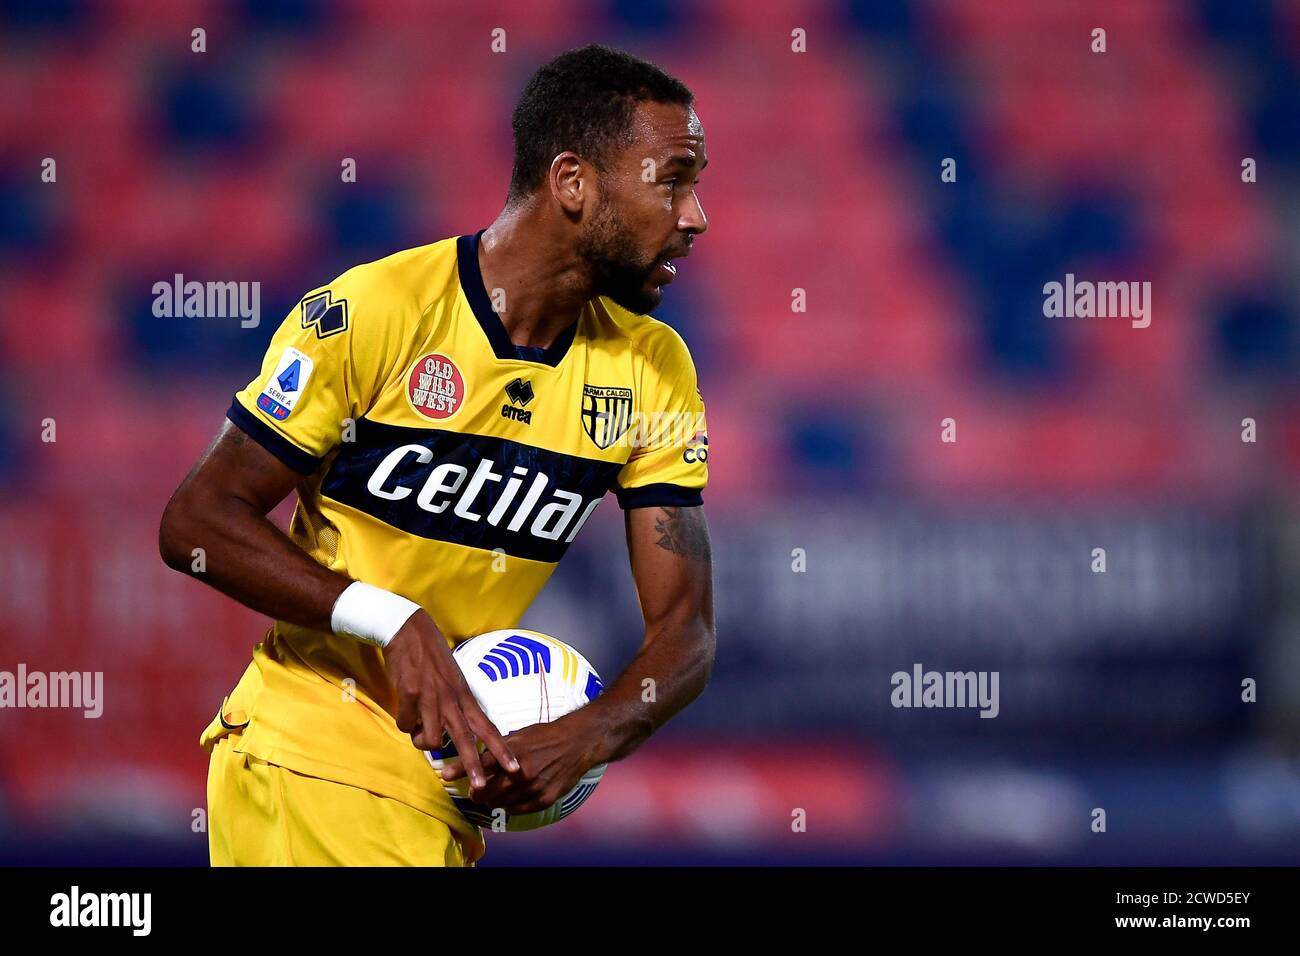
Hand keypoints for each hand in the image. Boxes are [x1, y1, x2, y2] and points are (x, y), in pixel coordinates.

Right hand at [384, 611, 518, 788]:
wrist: (409, 629)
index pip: (489, 727)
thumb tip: (449, 736)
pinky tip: (404, 707)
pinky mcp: (409, 694)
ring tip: (418, 726)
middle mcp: (452, 699)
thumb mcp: (453, 681)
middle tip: (481, 788)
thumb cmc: (432, 658)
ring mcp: (431, 697)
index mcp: (465, 696)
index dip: (502, 750)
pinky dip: (404, 722)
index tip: (515, 768)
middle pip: (467, 739)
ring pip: (432, 739)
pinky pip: (406, 725)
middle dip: (474, 766)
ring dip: (423, 740)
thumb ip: (455, 707)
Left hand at [441, 715, 599, 814]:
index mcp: (512, 752)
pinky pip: (518, 809)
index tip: (446, 775)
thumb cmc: (546, 736)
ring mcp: (532, 787)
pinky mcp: (543, 799)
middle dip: (476, 792)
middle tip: (473, 791)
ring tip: (489, 796)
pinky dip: (509, 806)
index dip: (460, 770)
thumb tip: (476, 756)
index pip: (480, 764)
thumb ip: (498, 749)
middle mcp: (520, 772)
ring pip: (500, 803)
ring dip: (492, 800)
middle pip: (487, 790)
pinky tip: (508, 800)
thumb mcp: (519, 736)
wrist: (577, 743)